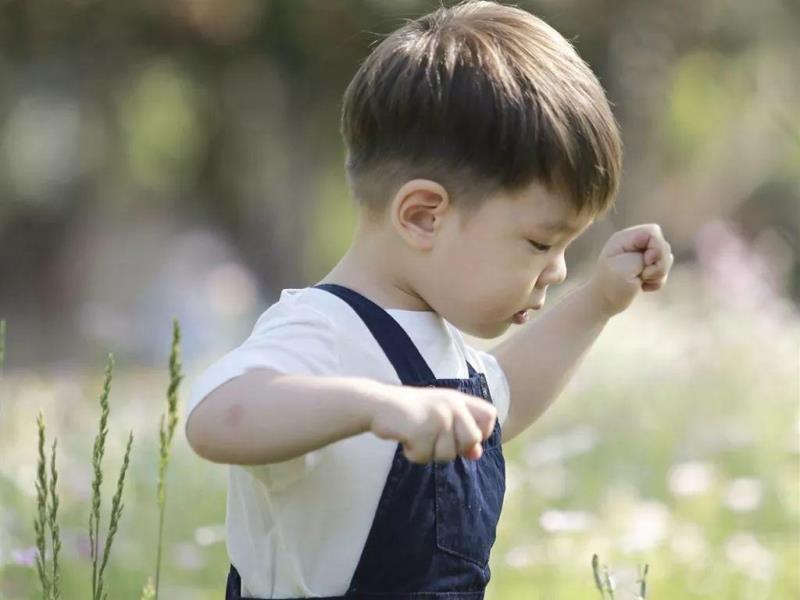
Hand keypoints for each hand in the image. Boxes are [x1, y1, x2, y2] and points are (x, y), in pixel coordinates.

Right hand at [370, 385, 496, 463]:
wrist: (379, 404)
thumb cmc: (411, 412)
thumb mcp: (440, 418)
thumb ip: (460, 432)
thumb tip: (477, 453)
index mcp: (458, 399)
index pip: (490, 415)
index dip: (483, 431)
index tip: (463, 437)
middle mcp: (451, 405)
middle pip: (472, 440)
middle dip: (454, 449)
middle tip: (433, 439)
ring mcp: (437, 416)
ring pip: (448, 454)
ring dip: (429, 452)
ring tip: (416, 436)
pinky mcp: (421, 429)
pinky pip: (424, 456)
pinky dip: (413, 454)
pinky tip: (406, 439)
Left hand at [586, 223, 673, 316]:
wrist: (603, 302)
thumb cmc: (611, 285)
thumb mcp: (627, 267)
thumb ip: (647, 255)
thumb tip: (660, 252)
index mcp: (624, 239)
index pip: (653, 232)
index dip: (656, 247)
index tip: (646, 262)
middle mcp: (633, 244)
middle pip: (662, 244)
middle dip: (659, 263)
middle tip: (643, 275)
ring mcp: (640, 255)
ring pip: (666, 258)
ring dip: (658, 274)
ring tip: (642, 281)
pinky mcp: (646, 267)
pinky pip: (663, 270)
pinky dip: (657, 281)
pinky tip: (644, 286)